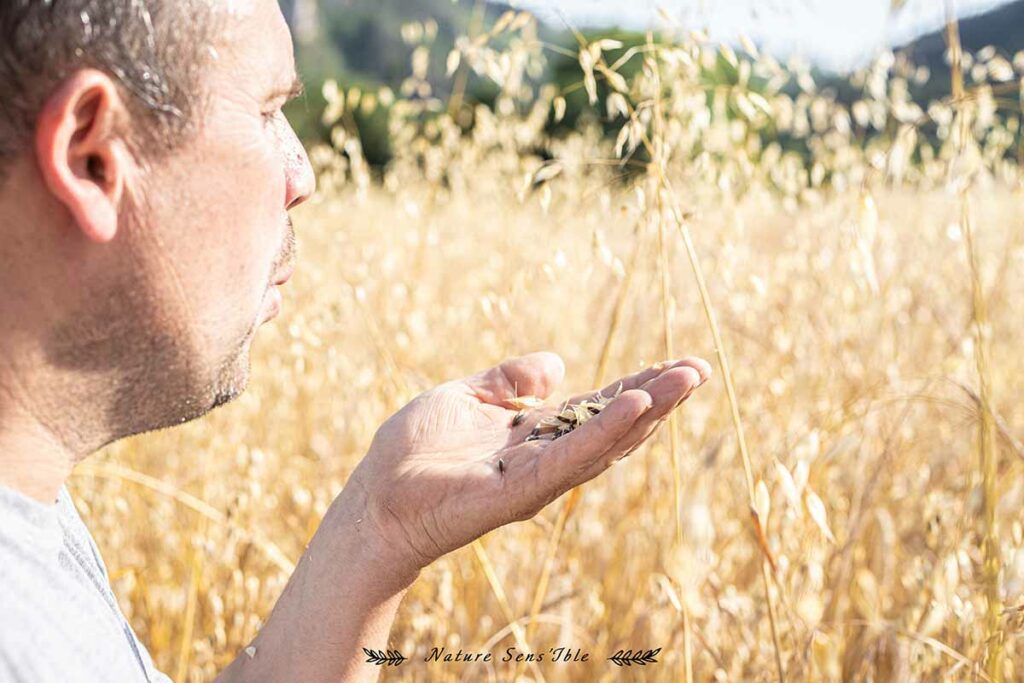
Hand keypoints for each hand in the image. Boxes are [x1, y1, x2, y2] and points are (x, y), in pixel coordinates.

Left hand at [347, 352, 710, 572]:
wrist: (376, 499)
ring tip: (685, 380)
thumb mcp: (466, 396)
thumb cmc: (414, 452)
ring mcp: (537, 478)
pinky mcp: (518, 491)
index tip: (678, 364)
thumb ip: (509, 380)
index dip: (638, 385)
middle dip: (658, 398)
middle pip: (614, 426)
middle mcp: (546, 459)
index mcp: (536, 436)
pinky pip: (569, 458)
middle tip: (701, 370)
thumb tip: (557, 363)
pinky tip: (636, 405)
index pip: (598, 408)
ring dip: (647, 411)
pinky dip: (605, 431)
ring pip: (604, 442)